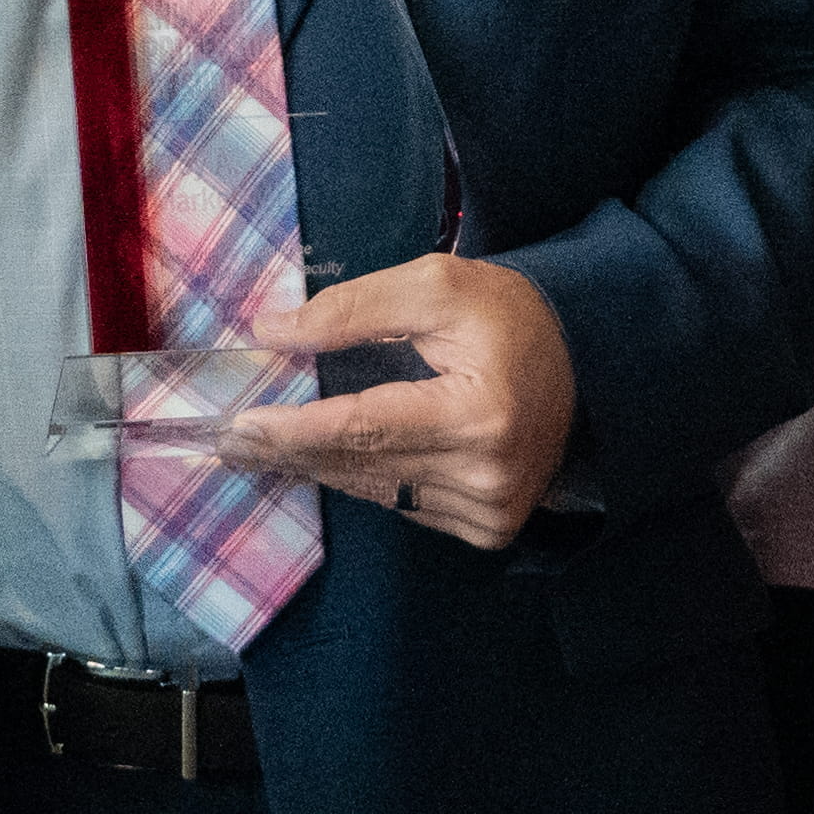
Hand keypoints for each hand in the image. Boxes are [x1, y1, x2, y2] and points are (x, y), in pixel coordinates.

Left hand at [214, 255, 579, 550]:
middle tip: (227, 440)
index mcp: (478, 414)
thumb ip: (352, 308)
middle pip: (362, 465)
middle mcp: (487, 475)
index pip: (364, 427)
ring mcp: (491, 510)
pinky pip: (403, 505)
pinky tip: (322, 462)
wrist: (586, 359)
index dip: (296, 428)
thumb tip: (273, 332)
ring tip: (260, 449)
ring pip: (376, 491)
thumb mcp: (435, 286)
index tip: (239, 424)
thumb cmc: (508, 316)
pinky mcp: (489, 527)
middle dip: (290, 450)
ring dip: (316, 469)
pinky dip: (362, 481)